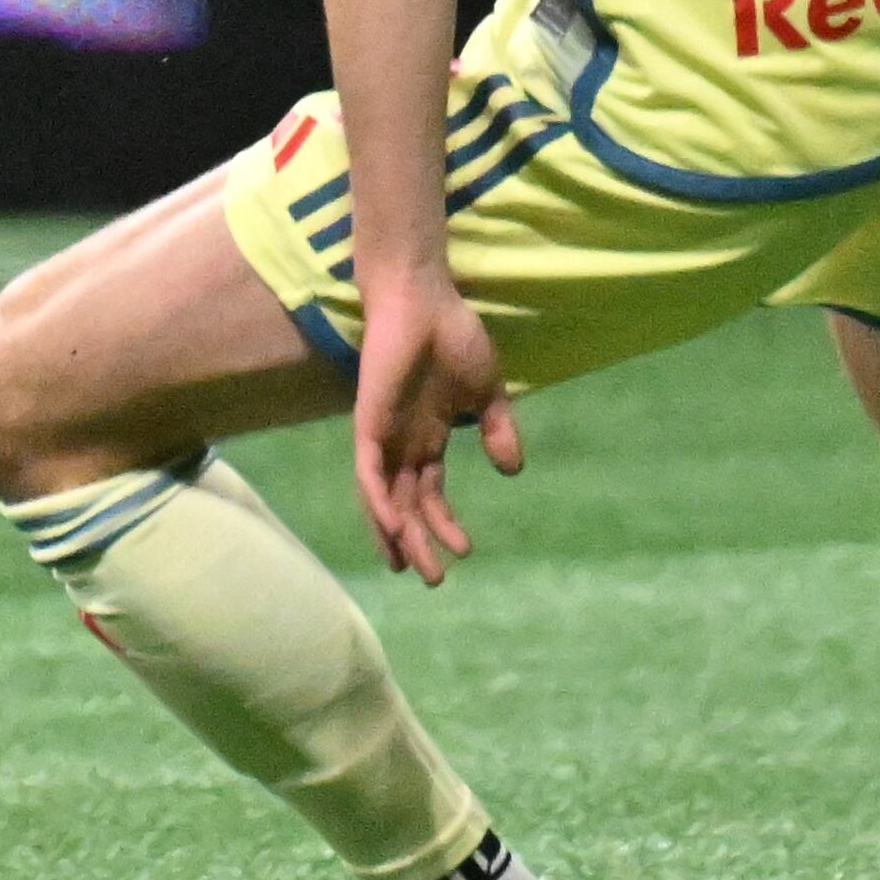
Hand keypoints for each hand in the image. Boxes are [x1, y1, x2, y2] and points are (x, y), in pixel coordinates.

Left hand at [348, 266, 523, 584]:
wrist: (423, 299)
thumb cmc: (451, 337)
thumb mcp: (488, 392)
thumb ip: (499, 429)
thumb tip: (512, 470)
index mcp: (426, 438)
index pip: (428, 493)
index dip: (443, 524)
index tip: (466, 550)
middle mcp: (401, 443)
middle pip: (404, 506)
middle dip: (418, 544)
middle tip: (434, 580)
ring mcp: (382, 435)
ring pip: (383, 499)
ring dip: (395, 534)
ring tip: (412, 567)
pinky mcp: (367, 422)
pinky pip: (367, 472)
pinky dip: (377, 503)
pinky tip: (393, 528)